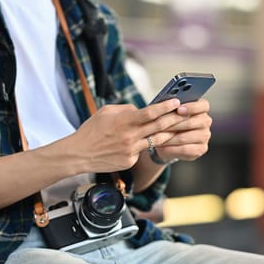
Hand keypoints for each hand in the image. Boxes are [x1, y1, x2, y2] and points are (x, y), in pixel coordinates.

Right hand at [62, 98, 184, 172]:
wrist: (79, 154)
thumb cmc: (91, 130)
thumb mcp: (106, 112)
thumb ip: (126, 109)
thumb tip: (141, 109)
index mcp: (124, 121)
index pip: (150, 113)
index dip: (165, 107)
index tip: (176, 102)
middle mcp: (129, 136)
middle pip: (158, 127)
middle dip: (173, 119)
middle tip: (185, 114)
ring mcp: (131, 150)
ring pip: (156, 141)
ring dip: (168, 134)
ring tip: (178, 128)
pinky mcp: (130, 161)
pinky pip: (142, 151)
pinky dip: (146, 146)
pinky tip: (149, 142)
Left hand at [152, 99, 211, 161]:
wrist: (167, 141)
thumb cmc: (169, 123)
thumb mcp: (169, 113)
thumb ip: (171, 108)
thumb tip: (166, 105)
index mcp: (202, 108)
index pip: (203, 105)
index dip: (192, 107)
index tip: (178, 109)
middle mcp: (206, 121)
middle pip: (192, 122)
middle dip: (174, 125)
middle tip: (159, 126)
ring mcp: (205, 136)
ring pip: (185, 137)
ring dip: (169, 138)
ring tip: (157, 137)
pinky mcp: (201, 149)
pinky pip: (185, 149)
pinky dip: (171, 148)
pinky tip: (163, 147)